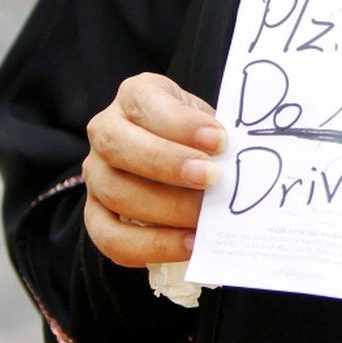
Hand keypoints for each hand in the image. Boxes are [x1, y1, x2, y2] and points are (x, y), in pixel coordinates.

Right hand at [82, 73, 225, 266]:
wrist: (183, 161)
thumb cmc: (200, 139)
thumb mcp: (210, 125)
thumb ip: (220, 140)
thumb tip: (245, 167)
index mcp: (136, 96)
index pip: (146, 102)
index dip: (181, 123)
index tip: (219, 140)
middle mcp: (106, 131)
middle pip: (120, 146)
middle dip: (169, 165)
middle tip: (212, 179)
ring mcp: (96, 174)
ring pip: (116, 193)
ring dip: (166, 210)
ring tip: (207, 218)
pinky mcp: (96, 214)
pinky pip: (110, 238)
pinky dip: (152, 246)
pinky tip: (190, 245)